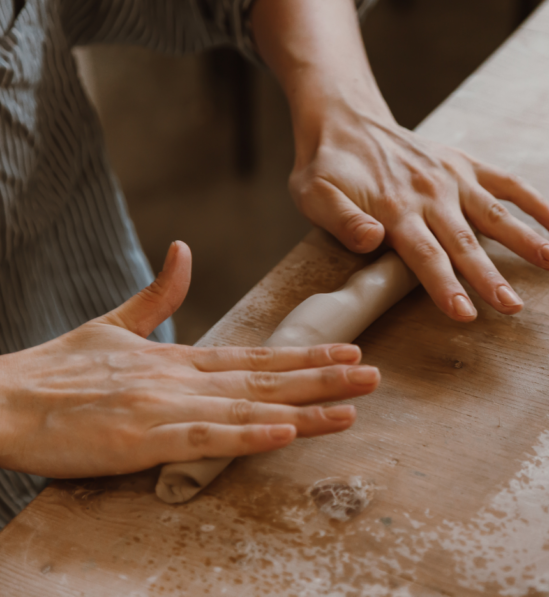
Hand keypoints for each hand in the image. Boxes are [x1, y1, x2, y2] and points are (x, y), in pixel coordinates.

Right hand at [0, 242, 378, 478]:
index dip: (302, 356)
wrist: (7, 399)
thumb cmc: (60, 369)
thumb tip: (182, 250)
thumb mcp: (116, 324)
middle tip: (371, 373)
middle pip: (265, 379)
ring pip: (248, 407)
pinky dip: (248, 435)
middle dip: (322, 377)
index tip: (344, 352)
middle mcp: (183, 379)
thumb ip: (159, 294)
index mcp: (180, 359)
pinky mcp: (142, 438)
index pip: (255, 357)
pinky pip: (206, 438)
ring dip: (303, 407)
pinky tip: (285, 432)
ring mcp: (166, 407)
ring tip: (350, 406)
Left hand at [289, 105, 548, 320]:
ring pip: (494, 214)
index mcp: (393, 210)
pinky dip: (534, 201)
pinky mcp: (461, 163)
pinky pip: (505, 181)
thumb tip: (372, 241)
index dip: (446, 286)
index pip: (424, 256)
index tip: (467, 314)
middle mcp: (428, 195)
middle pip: (464, 243)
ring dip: (525, 240)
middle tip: (513, 307)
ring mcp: (449, 177)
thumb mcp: (314, 194)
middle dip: (489, 278)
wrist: (343, 120)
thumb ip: (342, 220)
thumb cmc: (325, 166)